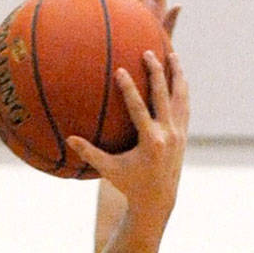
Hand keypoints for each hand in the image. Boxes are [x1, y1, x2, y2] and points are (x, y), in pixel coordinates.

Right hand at [69, 52, 188, 225]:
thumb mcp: (109, 170)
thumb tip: (69, 139)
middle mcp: (167, 134)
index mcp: (150, 141)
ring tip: (172, 54)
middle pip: (163, 95)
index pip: (138, 108)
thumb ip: (90, 154)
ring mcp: (178, 133)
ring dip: (177, 74)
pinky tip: (177, 76)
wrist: (159, 199)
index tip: (121, 70)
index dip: (129, 88)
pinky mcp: (183, 134)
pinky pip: (184, 105)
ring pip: (180, 96)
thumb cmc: (130, 185)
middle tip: (147, 53)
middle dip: (156, 71)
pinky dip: (181, 89)